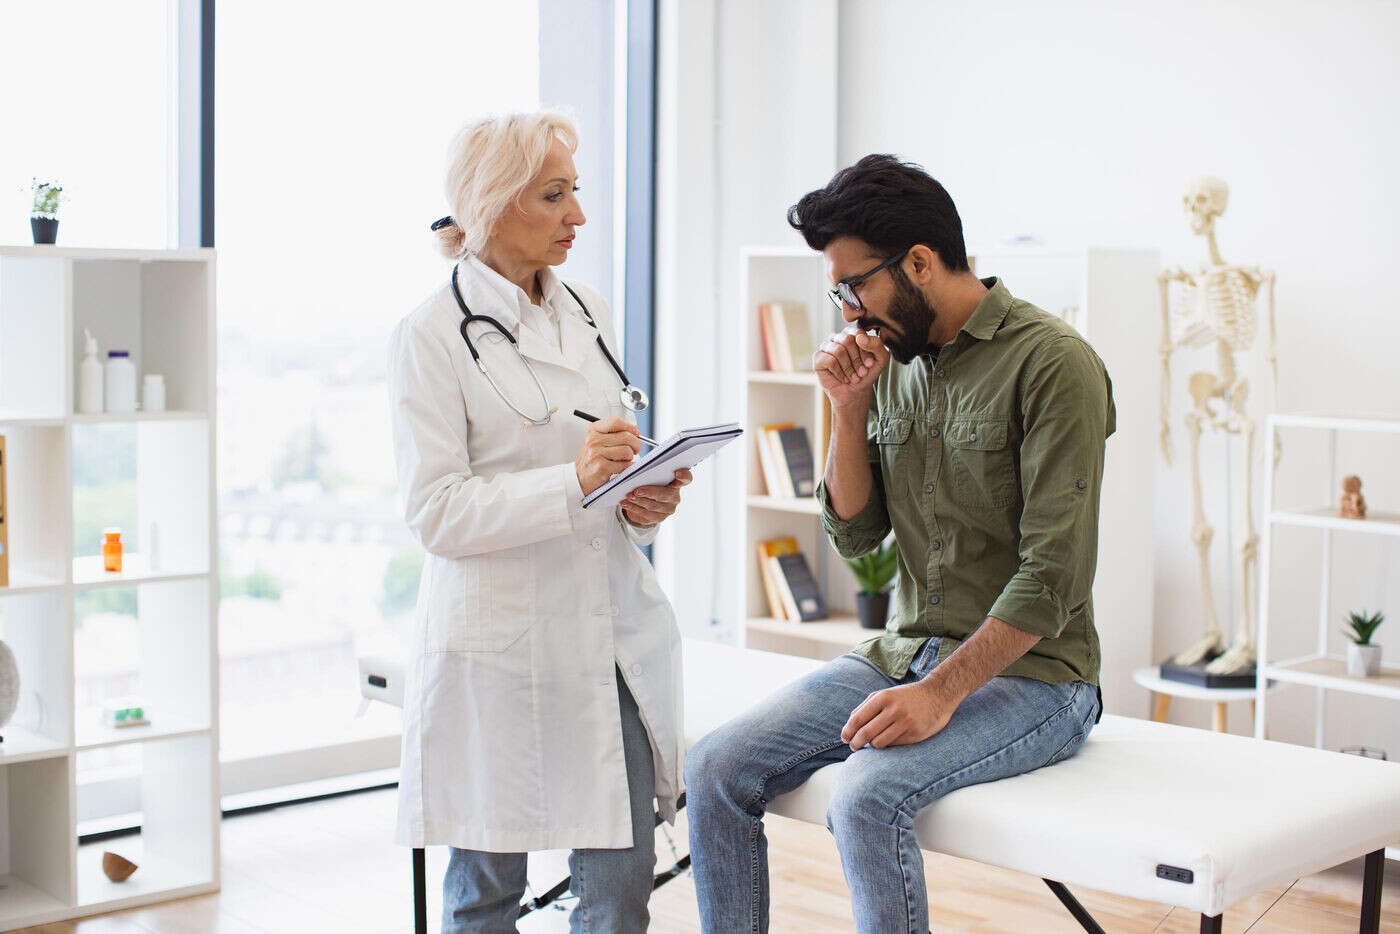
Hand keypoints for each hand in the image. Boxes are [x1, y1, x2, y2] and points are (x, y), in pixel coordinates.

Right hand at [575, 416, 641, 495]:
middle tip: (635, 450)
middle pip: (626, 436)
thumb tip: (635, 431)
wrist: (580, 477)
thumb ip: (614, 434)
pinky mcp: (601, 467)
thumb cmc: (593, 459)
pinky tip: (620, 468)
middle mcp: (593, 440)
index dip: (630, 427)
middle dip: (636, 444)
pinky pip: (624, 465)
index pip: (616, 422)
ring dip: (630, 457)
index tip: (636, 433)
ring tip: (623, 460)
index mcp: (593, 430)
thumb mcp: (598, 441)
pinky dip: (627, 467)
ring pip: (627, 451)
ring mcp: (596, 453)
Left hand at [622, 469, 691, 525]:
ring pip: (653, 506)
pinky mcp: (660, 518)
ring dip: (639, 501)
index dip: (683, 476)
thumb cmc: (649, 482)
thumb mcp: (649, 475)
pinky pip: (646, 514)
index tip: (677, 473)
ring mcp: (669, 509)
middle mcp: (676, 497)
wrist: (646, 500)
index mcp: (676, 482)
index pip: (686, 478)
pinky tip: (625, 503)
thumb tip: (631, 470)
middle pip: (664, 495)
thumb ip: (646, 471)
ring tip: (628, 496)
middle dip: (649, 493)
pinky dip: (634, 508)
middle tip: (636, 491)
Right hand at [814, 326, 889, 411]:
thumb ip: (877, 345)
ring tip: (853, 377)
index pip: (858, 333)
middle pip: (847, 340)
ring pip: (838, 350)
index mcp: (851, 333)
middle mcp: (837, 337)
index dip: (865, 351)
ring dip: (848, 368)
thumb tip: (859, 337)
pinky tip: (843, 378)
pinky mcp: (817, 358)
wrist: (855, 392)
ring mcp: (826, 346)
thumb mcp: (880, 359)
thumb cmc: (866, 373)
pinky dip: (839, 372)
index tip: (869, 365)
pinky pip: (829, 361)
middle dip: (856, 360)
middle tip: (861, 372)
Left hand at [840, 680, 956, 750]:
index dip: (848, 731)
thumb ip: (865, 707)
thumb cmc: (905, 696)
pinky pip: (893, 745)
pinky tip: (889, 739)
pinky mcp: (915, 734)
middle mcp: (894, 710)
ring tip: (872, 742)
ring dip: (872, 745)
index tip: (845, 738)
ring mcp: (905, 722)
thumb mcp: (885, 694)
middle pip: (866, 733)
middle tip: (853, 746)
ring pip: (878, 743)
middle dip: (855, 743)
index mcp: (883, 697)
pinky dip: (887, 744)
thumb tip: (849, 725)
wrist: (937, 695)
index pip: (858, 719)